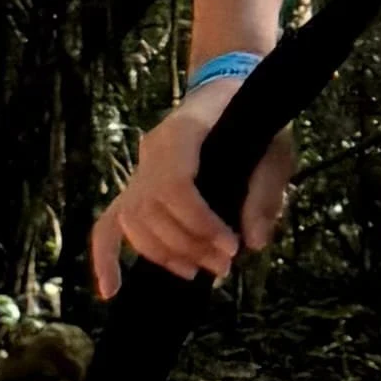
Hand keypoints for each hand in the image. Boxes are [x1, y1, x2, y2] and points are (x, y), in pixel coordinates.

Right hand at [90, 82, 292, 298]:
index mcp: (182, 132)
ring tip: (203, 271)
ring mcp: (138, 171)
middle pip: (154, 211)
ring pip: (135, 223)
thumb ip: (265, 193)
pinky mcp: (135, 190)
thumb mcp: (274, 146)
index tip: (232, 247)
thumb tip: (253, 243)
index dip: (200, 223)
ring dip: (167, 255)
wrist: (226, 91)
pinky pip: (108, 224)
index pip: (176, 186)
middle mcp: (151, 151)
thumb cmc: (253, 117)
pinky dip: (106, 257)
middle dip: (189, 246)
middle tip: (225, 267)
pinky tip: (111, 290)